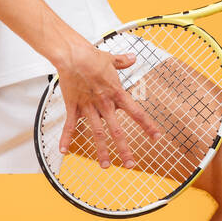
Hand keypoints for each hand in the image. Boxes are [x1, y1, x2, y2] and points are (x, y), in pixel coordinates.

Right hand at [55, 43, 162, 167]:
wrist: (73, 54)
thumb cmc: (92, 55)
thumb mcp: (111, 58)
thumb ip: (123, 61)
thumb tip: (133, 57)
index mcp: (116, 93)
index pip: (137, 113)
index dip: (148, 126)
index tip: (157, 137)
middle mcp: (105, 103)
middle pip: (117, 130)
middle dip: (124, 149)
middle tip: (130, 164)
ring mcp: (88, 106)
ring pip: (96, 133)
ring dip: (101, 150)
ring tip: (105, 165)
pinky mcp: (73, 106)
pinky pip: (70, 125)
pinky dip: (66, 138)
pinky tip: (64, 150)